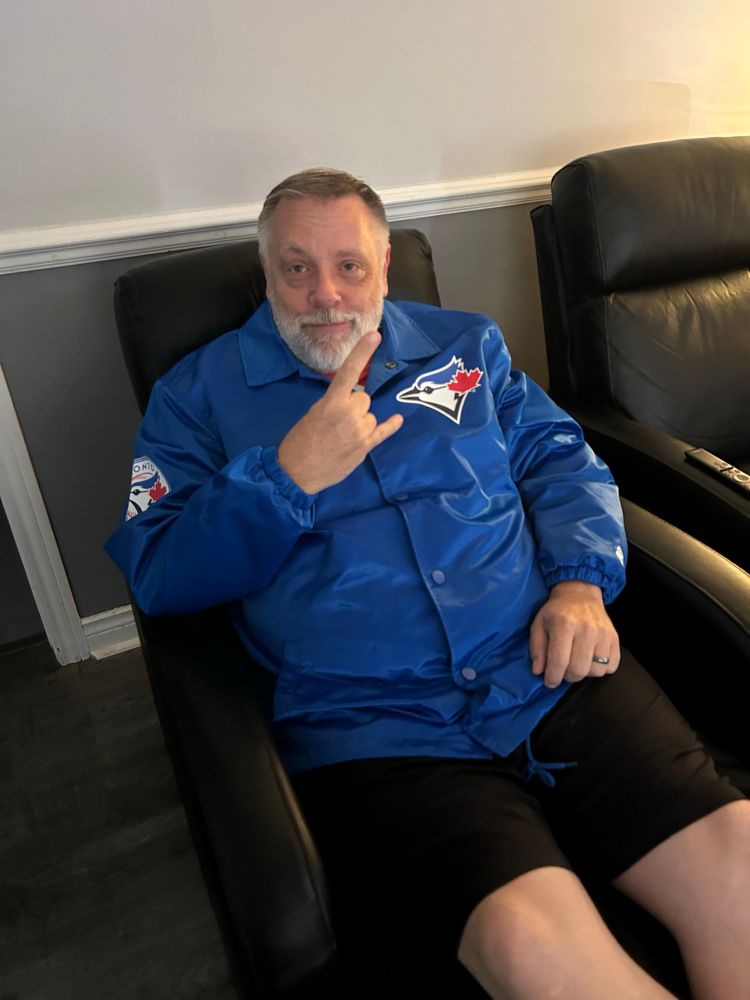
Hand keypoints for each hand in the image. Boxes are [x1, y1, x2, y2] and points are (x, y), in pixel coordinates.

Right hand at [278, 331, 403, 493]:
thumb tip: (348, 400)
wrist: (297, 471)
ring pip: (370, 415)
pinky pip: (383, 431)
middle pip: (363, 398)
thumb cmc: (301, 441)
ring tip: (343, 436)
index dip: (362, 352)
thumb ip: (333, 403)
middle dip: (354, 406)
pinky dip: (390, 425)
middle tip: (337, 422)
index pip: (349, 371)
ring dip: (361, 422)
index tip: (374, 335)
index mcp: (331, 402)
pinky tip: (397, 419)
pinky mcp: (365, 447)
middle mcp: (348, 413)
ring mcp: (359, 430)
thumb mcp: (313, 413)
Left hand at [529, 580, 619, 687]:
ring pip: (596, 671)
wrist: (580, 594)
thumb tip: (538, 671)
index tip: (550, 681)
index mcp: (564, 625)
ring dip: (584, 673)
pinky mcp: (615, 638)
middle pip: (579, 670)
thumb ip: (537, 649)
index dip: (552, 678)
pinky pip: (611, 666)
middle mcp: (586, 629)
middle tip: (563, 670)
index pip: (559, 662)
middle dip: (568, 677)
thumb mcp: (538, 625)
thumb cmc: (556, 612)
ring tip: (577, 662)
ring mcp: (603, 634)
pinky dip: (601, 669)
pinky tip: (591, 660)